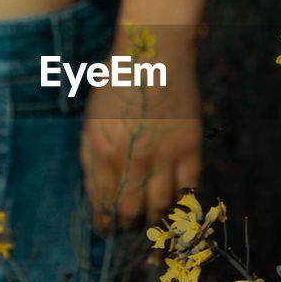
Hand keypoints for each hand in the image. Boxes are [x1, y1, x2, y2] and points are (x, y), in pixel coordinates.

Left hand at [80, 46, 203, 234]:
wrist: (154, 53)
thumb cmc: (117, 83)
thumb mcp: (91, 120)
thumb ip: (90, 158)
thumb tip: (96, 194)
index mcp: (102, 152)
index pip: (102, 204)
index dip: (104, 223)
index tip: (107, 228)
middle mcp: (131, 160)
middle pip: (131, 213)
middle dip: (128, 224)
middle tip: (131, 224)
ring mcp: (163, 155)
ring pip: (161, 207)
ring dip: (155, 218)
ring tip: (153, 216)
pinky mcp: (190, 147)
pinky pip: (188, 188)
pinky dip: (182, 199)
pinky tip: (176, 198)